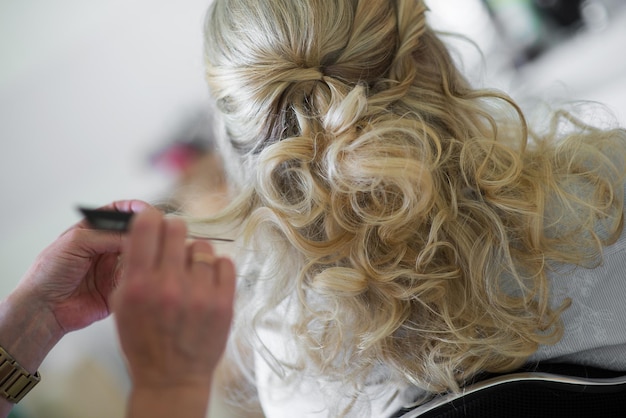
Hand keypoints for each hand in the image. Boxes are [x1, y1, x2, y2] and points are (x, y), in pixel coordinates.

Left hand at [16, 200, 150, 335]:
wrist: (43, 308)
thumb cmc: (49, 273)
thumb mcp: (76, 242)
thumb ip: (106, 235)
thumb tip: (136, 234)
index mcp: (92, 231)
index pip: (118, 213)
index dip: (134, 209)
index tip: (148, 211)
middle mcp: (105, 247)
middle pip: (132, 234)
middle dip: (145, 232)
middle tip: (155, 232)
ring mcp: (112, 267)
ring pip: (138, 254)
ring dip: (145, 252)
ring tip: (148, 252)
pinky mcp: (118, 287)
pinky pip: (135, 277)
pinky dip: (141, 273)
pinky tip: (141, 272)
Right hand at [110, 210, 234, 416]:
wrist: (171, 377)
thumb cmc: (143, 340)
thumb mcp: (122, 304)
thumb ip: (131, 265)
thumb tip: (144, 227)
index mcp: (139, 284)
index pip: (146, 225)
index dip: (150, 217)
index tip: (153, 221)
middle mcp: (170, 285)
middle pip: (177, 228)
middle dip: (172, 233)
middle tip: (172, 247)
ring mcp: (200, 294)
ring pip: (203, 246)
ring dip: (195, 255)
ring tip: (189, 274)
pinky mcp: (225, 303)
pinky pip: (225, 263)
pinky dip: (216, 269)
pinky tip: (206, 283)